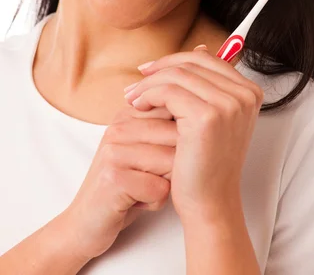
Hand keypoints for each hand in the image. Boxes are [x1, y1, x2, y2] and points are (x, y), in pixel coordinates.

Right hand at [62, 104, 176, 260]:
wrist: (85, 223)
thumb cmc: (125, 187)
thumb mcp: (144, 151)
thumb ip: (164, 129)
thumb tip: (205, 114)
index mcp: (127, 115)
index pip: (175, 111)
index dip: (182, 140)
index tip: (165, 159)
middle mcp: (118, 127)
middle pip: (177, 137)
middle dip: (176, 164)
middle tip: (153, 178)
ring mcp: (114, 150)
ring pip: (172, 162)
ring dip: (167, 184)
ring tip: (144, 189)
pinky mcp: (113, 177)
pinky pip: (160, 188)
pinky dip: (156, 201)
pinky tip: (137, 203)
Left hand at [124, 46, 263, 222]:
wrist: (209, 202)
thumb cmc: (205, 161)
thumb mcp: (212, 116)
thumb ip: (207, 84)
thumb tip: (198, 46)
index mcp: (249, 91)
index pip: (206, 58)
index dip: (174, 60)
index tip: (150, 71)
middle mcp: (244, 94)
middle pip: (192, 62)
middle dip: (159, 69)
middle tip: (136, 83)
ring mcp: (229, 104)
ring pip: (177, 74)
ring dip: (148, 84)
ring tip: (133, 98)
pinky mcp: (208, 116)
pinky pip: (168, 91)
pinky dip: (148, 95)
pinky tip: (139, 107)